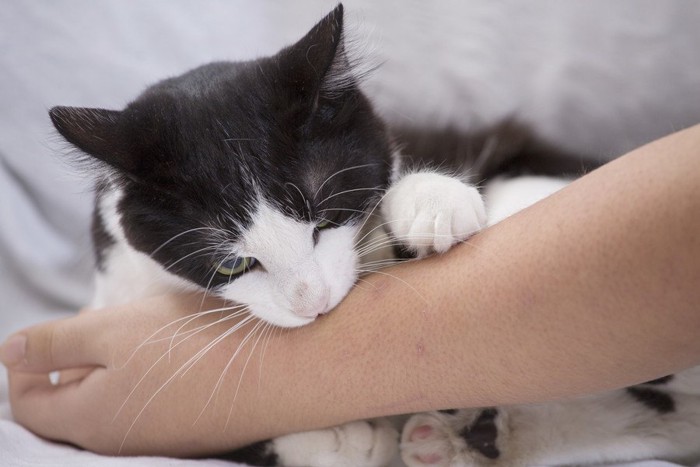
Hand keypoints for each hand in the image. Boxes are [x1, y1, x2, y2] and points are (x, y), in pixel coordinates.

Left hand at [2, 294, 272, 456]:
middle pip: (75, 404)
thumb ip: (55, 343)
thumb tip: (9, 352)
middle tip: (105, 321)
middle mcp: (124, 440)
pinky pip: (157, 403)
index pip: (29, 402)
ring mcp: (166, 438)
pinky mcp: (200, 427)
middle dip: (78, 360)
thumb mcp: (113, 331)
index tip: (53, 329)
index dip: (28, 363)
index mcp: (90, 419)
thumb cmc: (193, 347)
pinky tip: (182, 347)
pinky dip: (154, 375)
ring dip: (119, 364)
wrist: (285, 371)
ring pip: (119, 401)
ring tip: (148, 328)